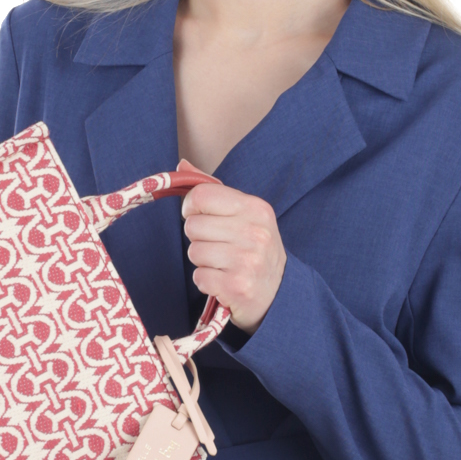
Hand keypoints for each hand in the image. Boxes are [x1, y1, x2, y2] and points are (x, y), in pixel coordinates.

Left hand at [178, 158, 285, 335]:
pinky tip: (222, 281)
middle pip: (193, 226)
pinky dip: (206, 281)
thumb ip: (213, 191)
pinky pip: (199, 277)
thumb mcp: (244, 215)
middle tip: (217, 247)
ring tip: (221, 264)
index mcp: (256, 208)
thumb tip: (182, 165)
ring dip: (202, 261)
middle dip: (198, 238)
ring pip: (194, 252)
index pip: (202, 196)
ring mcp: (248, 261)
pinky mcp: (238, 287)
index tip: (198, 217)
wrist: (278, 294)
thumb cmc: (254, 250)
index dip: (191, 208)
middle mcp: (255, 233)